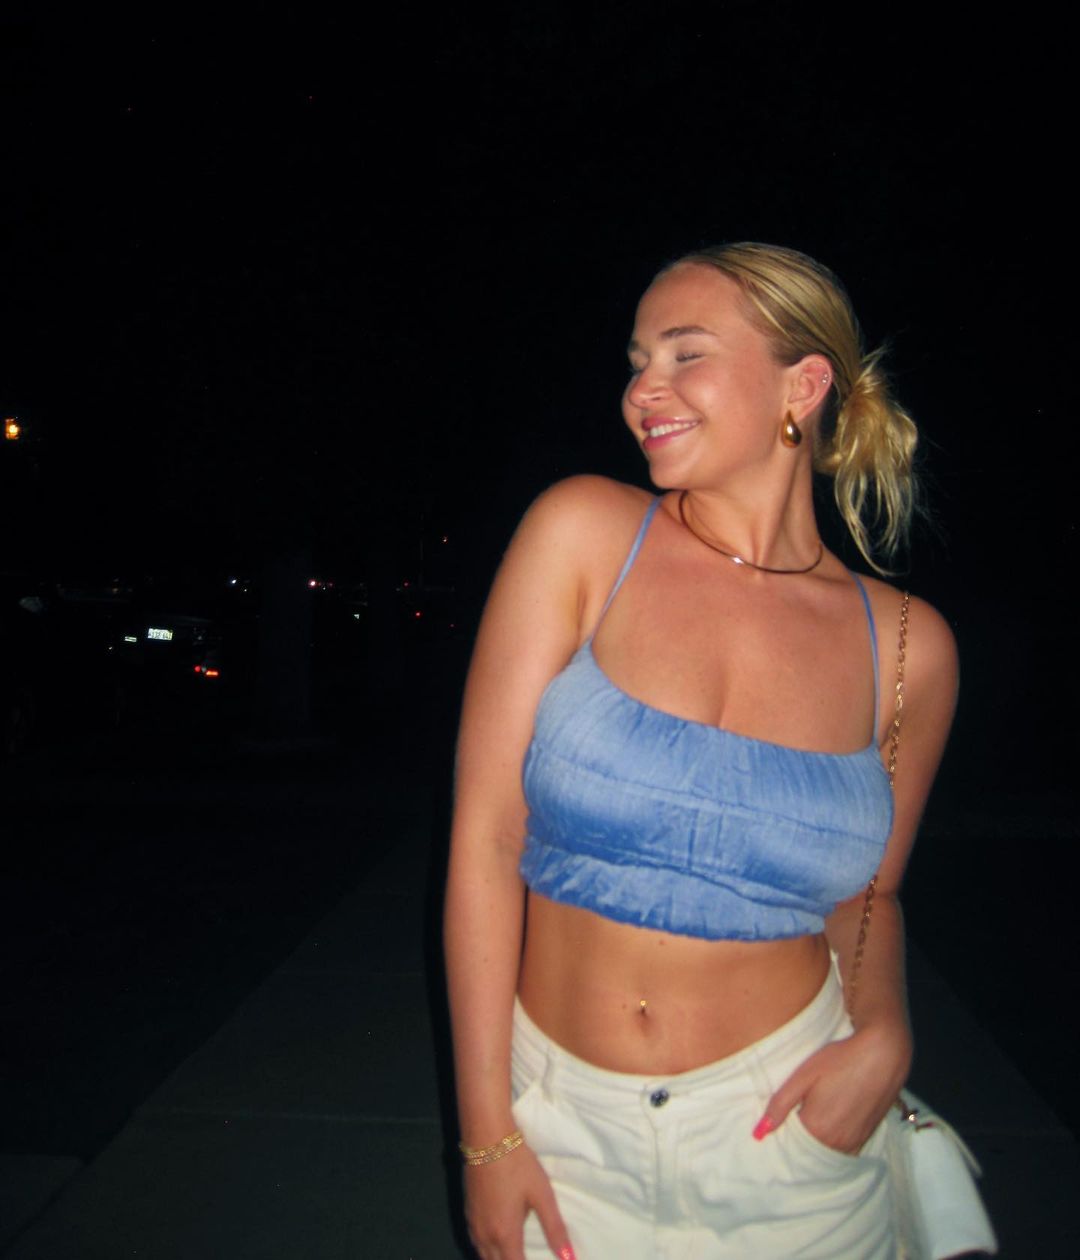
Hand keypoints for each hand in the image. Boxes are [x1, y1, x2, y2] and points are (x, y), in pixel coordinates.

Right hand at [464, 1144, 575, 1259]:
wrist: (487, 1138)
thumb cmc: (518, 1166)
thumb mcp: (542, 1195)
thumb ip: (555, 1229)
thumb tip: (569, 1258)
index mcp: (505, 1234)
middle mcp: (485, 1235)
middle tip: (525, 1256)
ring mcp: (474, 1224)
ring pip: (483, 1256)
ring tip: (513, 1254)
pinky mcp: (468, 1212)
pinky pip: (476, 1243)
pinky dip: (486, 1251)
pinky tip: (494, 1243)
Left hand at [754, 1023, 910, 1153]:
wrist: (883, 1054)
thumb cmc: (840, 1060)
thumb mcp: (804, 1076)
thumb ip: (780, 1105)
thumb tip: (759, 1133)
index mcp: (816, 1129)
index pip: (787, 1144)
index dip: (778, 1136)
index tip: (772, 1127)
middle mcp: (836, 1143)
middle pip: (806, 1152)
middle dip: (794, 1143)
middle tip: (788, 1122)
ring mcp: (853, 1143)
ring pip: (824, 1153)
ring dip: (813, 1145)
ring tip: (806, 1122)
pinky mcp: (865, 1138)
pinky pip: (842, 1151)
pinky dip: (830, 1144)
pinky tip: (826, 1125)